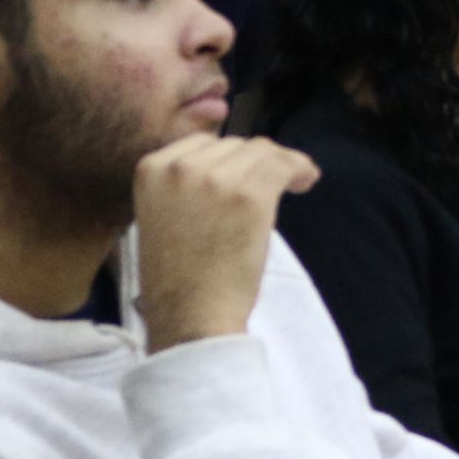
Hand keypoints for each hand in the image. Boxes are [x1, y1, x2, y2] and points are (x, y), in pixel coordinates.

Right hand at [133, 136, 318, 353]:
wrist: (190, 314)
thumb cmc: (178, 279)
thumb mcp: (164, 216)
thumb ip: (186, 185)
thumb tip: (231, 162)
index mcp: (151, 168)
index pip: (203, 143)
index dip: (229, 157)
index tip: (244, 173)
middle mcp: (181, 165)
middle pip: (233, 144)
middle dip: (254, 162)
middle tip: (272, 183)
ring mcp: (215, 177)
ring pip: (261, 152)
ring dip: (281, 164)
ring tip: (295, 181)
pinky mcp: (249, 193)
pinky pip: (284, 165)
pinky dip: (300, 168)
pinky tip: (307, 181)